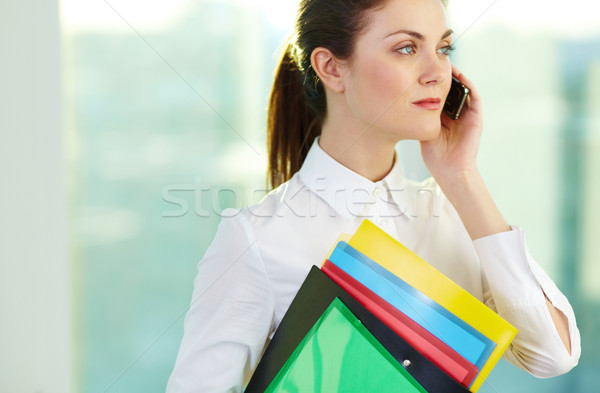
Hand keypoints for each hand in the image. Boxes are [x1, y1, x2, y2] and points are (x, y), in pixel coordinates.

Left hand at [420, 65, 482, 183]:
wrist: (450, 171)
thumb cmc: (435, 157)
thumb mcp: (423, 131)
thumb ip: (420, 117)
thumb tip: (406, 102)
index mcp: (444, 117)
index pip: (439, 95)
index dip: (433, 82)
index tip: (423, 70)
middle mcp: (457, 114)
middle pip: (452, 89)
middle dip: (445, 75)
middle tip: (435, 60)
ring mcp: (467, 116)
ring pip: (464, 90)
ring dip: (457, 76)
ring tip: (447, 63)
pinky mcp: (476, 118)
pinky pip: (475, 97)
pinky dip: (468, 85)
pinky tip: (460, 75)